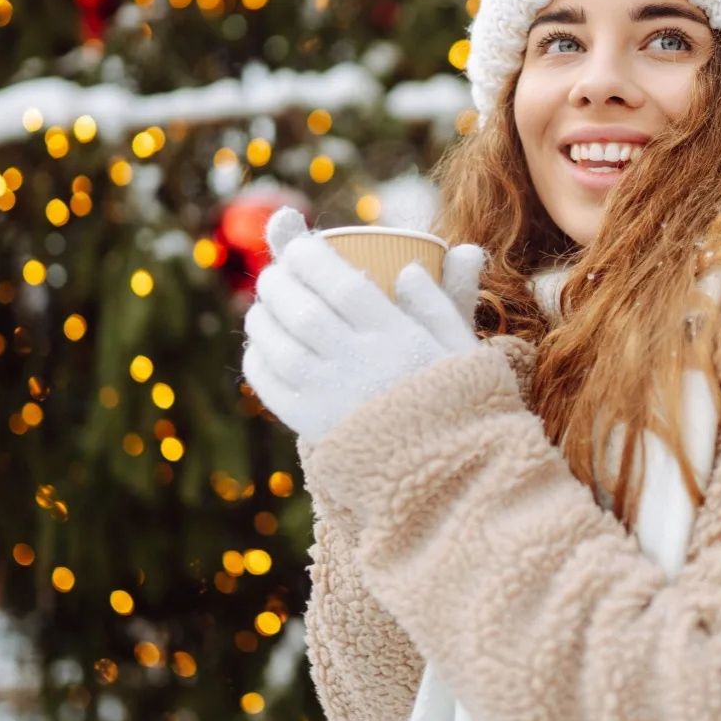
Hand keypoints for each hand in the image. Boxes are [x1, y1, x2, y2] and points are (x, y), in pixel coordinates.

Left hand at [242, 207, 485, 444]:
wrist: (446, 476)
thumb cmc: (457, 404)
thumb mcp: (464, 349)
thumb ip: (446, 301)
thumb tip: (428, 261)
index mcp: (399, 338)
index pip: (342, 284)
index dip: (311, 257)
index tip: (298, 244)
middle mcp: (360, 364)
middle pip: (303, 310)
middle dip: (279, 282)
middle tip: (274, 272)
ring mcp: (332, 396)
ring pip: (280, 344)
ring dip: (262, 317)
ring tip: (262, 305)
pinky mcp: (313, 426)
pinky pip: (270, 385)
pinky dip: (257, 359)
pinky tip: (260, 346)